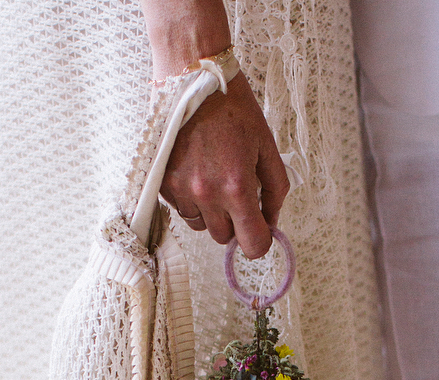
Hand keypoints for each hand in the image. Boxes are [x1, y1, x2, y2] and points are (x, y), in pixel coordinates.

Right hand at [160, 72, 288, 258]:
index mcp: (237, 187)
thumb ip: (275, 190)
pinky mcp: (163, 184)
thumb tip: (272, 221)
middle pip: (224, 238)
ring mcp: (181, 191)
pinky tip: (196, 172)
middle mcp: (207, 195)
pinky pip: (182, 210)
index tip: (261, 230)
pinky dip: (191, 200)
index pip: (252, 244)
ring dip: (211, 213)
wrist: (192, 76)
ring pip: (201, 227)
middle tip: (237, 194)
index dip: (260, 242)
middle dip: (235, 223)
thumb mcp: (266, 146)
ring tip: (214, 179)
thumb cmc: (233, 107)